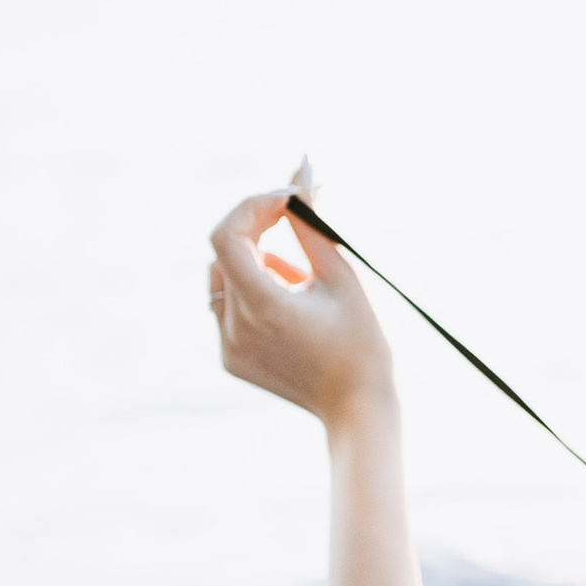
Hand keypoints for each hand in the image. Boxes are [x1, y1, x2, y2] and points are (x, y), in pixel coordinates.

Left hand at [208, 189, 395, 430]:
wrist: (356, 407)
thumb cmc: (361, 340)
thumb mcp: (340, 276)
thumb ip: (311, 225)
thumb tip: (299, 179)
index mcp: (264, 307)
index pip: (226, 235)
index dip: (253, 206)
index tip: (287, 198)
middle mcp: (235, 327)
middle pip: (227, 251)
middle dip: (259, 225)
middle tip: (295, 214)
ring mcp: (227, 345)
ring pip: (224, 276)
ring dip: (257, 260)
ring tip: (300, 279)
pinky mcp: (229, 358)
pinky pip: (227, 306)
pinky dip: (253, 292)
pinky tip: (292, 307)